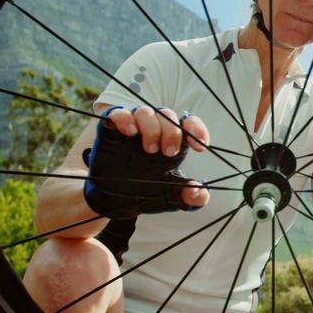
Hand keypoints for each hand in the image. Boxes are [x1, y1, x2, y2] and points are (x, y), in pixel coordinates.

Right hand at [83, 106, 209, 219]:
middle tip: (169, 153)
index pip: (188, 123)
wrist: (113, 200)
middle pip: (167, 115)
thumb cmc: (145, 191)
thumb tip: (200, 193)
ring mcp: (133, 128)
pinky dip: (125, 119)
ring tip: (150, 149)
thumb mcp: (170, 197)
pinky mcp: (112, 130)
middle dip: (172, 132)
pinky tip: (130, 132)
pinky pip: (119, 114)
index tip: (200, 147)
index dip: (197, 129)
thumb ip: (190, 198)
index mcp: (171, 141)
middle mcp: (154, 130)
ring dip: (151, 127)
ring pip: (145, 112)